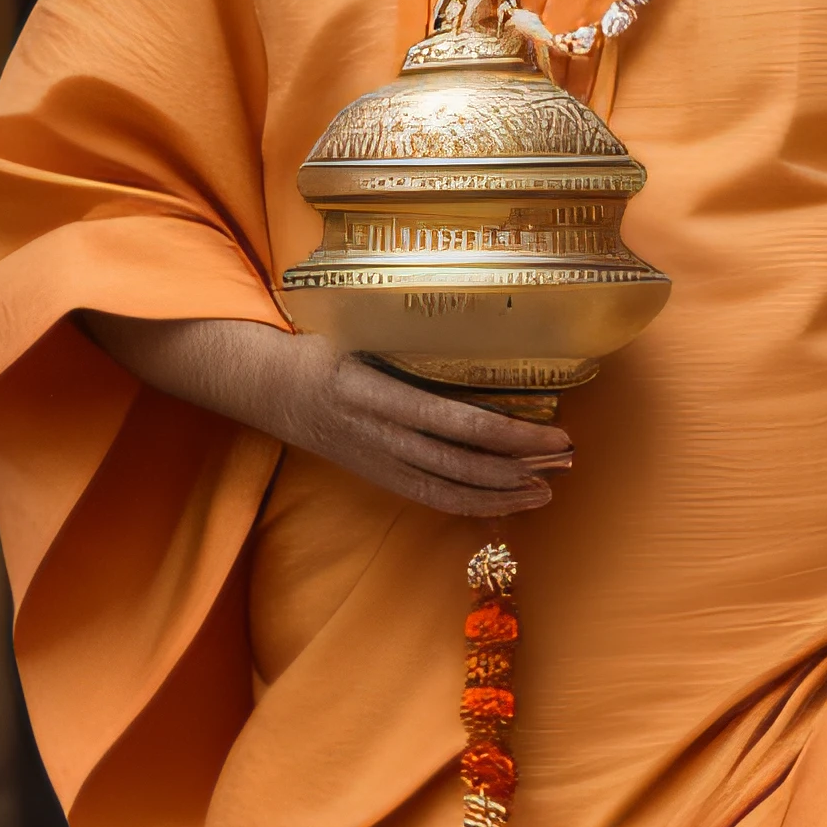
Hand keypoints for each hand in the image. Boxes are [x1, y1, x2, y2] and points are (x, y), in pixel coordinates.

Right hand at [81, 313, 567, 520]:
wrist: (259, 382)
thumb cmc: (316, 342)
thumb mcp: (357, 328)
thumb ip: (409, 338)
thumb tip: (479, 322)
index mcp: (374, 392)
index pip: (456, 423)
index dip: (511, 436)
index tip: (554, 435)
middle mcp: (378, 434)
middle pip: (463, 464)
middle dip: (521, 468)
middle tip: (568, 462)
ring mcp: (376, 461)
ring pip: (450, 490)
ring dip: (504, 493)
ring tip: (549, 490)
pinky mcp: (375, 476)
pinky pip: (430, 499)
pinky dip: (472, 505)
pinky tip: (505, 503)